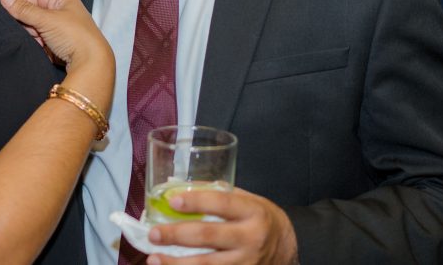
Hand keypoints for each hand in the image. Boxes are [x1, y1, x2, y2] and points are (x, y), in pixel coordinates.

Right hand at [0, 0, 112, 72]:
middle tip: (28, 31)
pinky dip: (39, 45)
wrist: (91, 64)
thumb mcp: (46, 20)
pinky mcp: (61, 47)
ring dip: (33, 35)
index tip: (16, 15)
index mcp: (65, 2)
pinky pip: (43, 42)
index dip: (25, 3)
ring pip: (38, 29)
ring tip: (38, 41)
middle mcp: (65, 14)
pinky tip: (40, 49)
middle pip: (37, 13)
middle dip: (29, 22)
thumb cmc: (73, 36)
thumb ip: (24, 10)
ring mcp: (63, 31)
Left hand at [145, 187, 297, 264]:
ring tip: (154, 258)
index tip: (172, 201)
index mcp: (253, 212)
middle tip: (153, 234)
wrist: (290, 249)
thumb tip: (178, 186)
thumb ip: (219, 194)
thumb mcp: (249, 200)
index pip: (221, 204)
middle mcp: (250, 238)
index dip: (196, 201)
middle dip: (177, 235)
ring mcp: (246, 263)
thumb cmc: (262, 220)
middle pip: (209, 236)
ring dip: (177, 263)